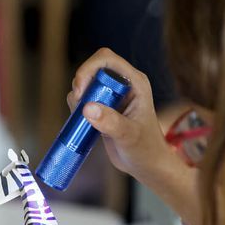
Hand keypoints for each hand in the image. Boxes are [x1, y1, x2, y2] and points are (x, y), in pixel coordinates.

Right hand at [67, 47, 173, 184]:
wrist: (147, 164)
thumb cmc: (146, 149)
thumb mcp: (129, 136)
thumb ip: (111, 122)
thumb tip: (87, 108)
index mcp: (135, 82)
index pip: (107, 59)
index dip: (88, 69)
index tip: (80, 91)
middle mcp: (123, 85)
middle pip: (93, 69)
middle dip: (81, 83)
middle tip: (79, 107)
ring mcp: (113, 97)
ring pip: (86, 84)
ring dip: (78, 97)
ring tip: (84, 119)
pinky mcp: (104, 109)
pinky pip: (84, 99)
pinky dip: (77, 107)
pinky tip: (83, 123)